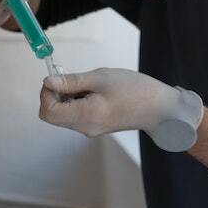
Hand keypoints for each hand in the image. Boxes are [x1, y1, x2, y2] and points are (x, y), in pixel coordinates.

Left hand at [39, 68, 203, 151]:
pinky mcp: (95, 126)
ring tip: (89, 85)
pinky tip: (93, 92)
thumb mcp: (100, 78)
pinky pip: (75, 114)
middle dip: (55, 94)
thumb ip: (71, 81)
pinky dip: (76, 101)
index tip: (58, 78)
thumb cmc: (134, 89)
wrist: (161, 108)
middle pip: (52, 114)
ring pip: (62, 114)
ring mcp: (90, 129)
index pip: (47, 111)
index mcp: (85, 116)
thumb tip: (47, 82)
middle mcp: (84, 127)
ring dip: (67, 97)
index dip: (46, 93)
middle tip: (72, 79)